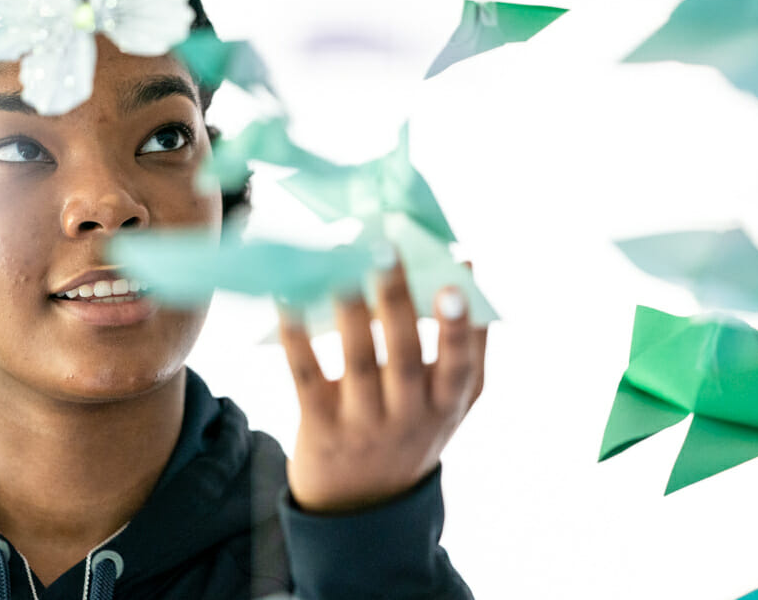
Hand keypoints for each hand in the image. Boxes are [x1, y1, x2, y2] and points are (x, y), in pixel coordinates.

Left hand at [278, 259, 487, 512]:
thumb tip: (468, 264)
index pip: (462, 367)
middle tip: (384, 250)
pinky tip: (289, 300)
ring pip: (358, 364)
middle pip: (405, 358)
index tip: (454, 284)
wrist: (358, 507)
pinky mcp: (320, 428)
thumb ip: (465, 347)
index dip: (460, 328)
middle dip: (396, 302)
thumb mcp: (448, 404)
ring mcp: (364, 426)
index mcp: (447, 406)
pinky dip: (298, 337)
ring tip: (341, 266)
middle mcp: (409, 419)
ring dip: (349, 312)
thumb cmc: (408, 430)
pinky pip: (307, 377)